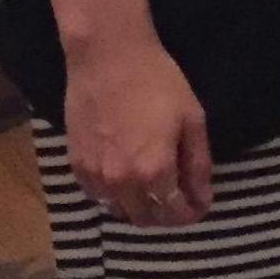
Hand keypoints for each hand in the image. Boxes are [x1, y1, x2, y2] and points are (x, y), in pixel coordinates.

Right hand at [63, 34, 212, 227]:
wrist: (109, 60)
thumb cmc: (158, 83)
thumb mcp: (192, 120)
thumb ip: (197, 164)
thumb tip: (202, 197)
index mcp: (154, 172)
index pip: (175, 212)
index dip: (191, 213)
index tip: (201, 205)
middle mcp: (122, 183)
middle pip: (145, 218)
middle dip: (167, 215)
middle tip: (181, 198)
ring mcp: (95, 177)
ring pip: (119, 212)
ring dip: (140, 209)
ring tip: (156, 191)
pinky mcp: (76, 166)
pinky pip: (98, 197)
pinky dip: (116, 197)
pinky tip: (128, 180)